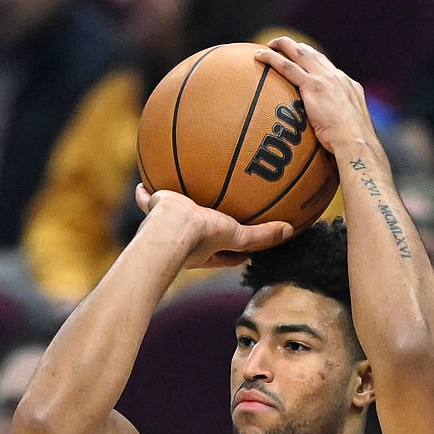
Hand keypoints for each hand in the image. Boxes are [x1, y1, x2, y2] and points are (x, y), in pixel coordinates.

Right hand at [134, 184, 292, 268]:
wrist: (170, 227)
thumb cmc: (202, 237)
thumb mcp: (237, 236)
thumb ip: (262, 235)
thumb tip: (290, 231)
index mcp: (205, 249)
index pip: (226, 252)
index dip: (237, 247)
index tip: (247, 239)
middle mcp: (186, 238)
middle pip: (198, 229)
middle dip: (205, 222)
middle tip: (215, 211)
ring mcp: (167, 224)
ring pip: (173, 212)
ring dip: (176, 204)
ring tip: (180, 190)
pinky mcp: (154, 208)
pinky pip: (148, 198)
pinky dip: (145, 192)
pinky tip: (143, 181)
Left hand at [256, 37, 383, 164]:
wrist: (356, 141)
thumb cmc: (353, 145)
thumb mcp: (350, 130)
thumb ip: (339, 125)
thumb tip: (330, 137)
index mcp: (348, 85)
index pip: (328, 68)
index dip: (313, 60)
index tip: (303, 59)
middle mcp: (337, 77)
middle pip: (314, 55)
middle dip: (298, 47)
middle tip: (283, 45)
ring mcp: (325, 79)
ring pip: (300, 54)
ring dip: (284, 46)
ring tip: (270, 45)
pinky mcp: (313, 86)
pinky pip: (288, 67)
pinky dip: (272, 59)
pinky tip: (259, 56)